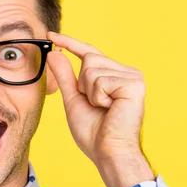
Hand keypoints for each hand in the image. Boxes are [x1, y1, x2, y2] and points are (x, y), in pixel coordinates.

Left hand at [46, 31, 153, 186]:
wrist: (108, 152)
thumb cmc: (94, 132)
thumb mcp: (74, 99)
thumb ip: (65, 76)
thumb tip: (54, 52)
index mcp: (114, 75)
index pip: (89, 52)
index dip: (69, 43)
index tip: (50, 35)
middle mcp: (126, 72)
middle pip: (89, 58)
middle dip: (83, 84)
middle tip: (96, 105)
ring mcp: (133, 76)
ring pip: (92, 68)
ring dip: (90, 92)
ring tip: (104, 108)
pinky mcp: (135, 84)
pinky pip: (101, 80)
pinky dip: (98, 96)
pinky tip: (110, 108)